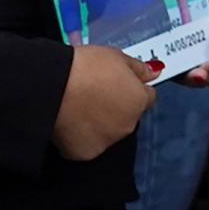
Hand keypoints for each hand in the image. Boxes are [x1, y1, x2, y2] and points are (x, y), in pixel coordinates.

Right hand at [54, 43, 156, 159]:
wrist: (53, 88)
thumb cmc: (84, 67)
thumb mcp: (116, 56)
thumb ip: (138, 68)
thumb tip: (154, 72)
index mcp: (139, 101)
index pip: (146, 97)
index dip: (132, 88)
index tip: (117, 83)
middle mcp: (129, 125)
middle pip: (128, 116)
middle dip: (116, 107)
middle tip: (94, 92)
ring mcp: (108, 141)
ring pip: (109, 131)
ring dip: (101, 122)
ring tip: (79, 106)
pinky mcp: (86, 153)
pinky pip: (88, 144)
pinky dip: (81, 136)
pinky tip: (70, 122)